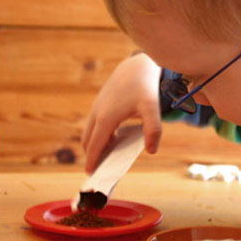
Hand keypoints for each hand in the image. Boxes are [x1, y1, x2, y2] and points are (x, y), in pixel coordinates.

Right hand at [83, 53, 161, 172]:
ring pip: (89, 132)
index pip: (95, 145)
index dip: (92, 160)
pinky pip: (94, 124)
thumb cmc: (144, 87)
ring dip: (95, 145)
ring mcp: (96, 107)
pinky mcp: (99, 103)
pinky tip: (113, 139)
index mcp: (107, 118)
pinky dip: (98, 135)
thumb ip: (153, 130)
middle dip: (91, 155)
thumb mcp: (152, 108)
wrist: (136, 65)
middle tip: (100, 170)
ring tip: (107, 157)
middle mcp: (97, 113)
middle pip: (87, 141)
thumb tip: (151, 151)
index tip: (90, 174)